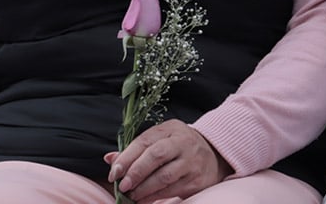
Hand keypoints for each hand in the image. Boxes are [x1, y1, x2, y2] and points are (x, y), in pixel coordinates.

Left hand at [106, 119, 231, 202]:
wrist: (215, 154)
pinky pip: (173, 190)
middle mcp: (183, 142)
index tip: (114, 172)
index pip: (144, 141)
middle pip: (155, 156)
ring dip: (144, 188)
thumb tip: (110, 159)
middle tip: (122, 185)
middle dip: (136, 172)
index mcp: (170, 129)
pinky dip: (156, 196)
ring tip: (131, 195)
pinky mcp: (197, 180)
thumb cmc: (179, 146)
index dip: (127, 157)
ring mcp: (192, 162)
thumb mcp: (161, 139)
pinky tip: (144, 200)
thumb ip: (136, 149)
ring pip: (164, 176)